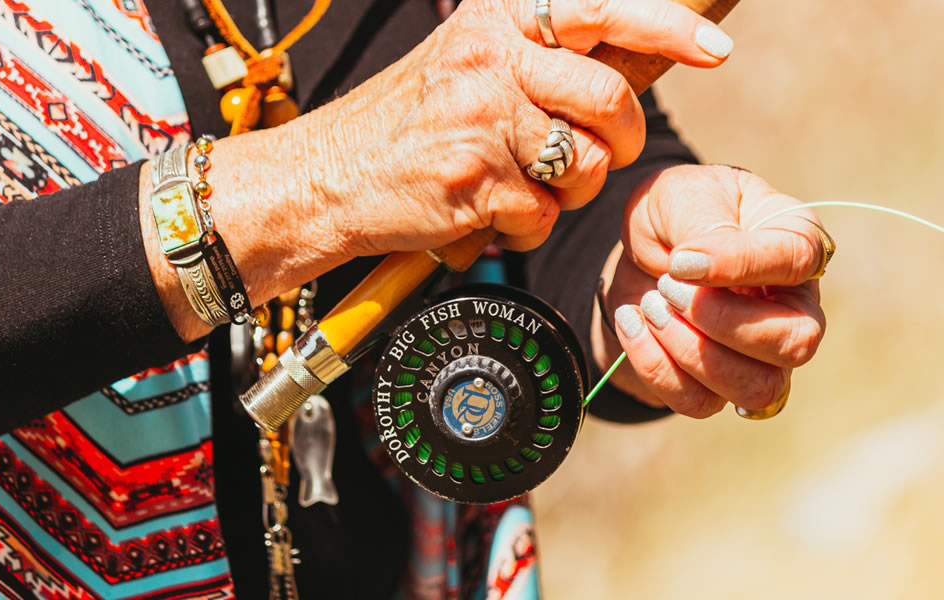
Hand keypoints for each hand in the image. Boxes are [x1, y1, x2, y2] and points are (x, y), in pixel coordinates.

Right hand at [144, 0, 734, 340]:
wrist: (328, 176)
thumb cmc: (411, 125)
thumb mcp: (476, 65)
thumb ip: (553, 58)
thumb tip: (645, 53)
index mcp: (498, 22)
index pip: (600, 8)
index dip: (668, 25)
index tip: (715, 48)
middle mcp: (491, 59)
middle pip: (611, 100)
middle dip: (621, 143)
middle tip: (595, 156)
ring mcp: (480, 121)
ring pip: (585, 166)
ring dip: (571, 192)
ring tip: (526, 187)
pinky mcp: (471, 182)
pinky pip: (543, 216)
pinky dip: (528, 229)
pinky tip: (491, 214)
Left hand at [593, 165, 826, 417]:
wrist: (638, 249)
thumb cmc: (676, 211)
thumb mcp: (682, 195)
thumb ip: (702, 223)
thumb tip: (696, 266)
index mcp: (796, 243)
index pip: (796, 263)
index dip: (738, 266)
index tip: (680, 260)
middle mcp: (795, 307)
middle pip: (793, 344)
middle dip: (717, 321)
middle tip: (665, 286)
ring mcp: (764, 355)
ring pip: (754, 388)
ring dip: (688, 351)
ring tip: (649, 305)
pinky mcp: (720, 385)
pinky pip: (701, 403)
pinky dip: (656, 369)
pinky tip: (633, 325)